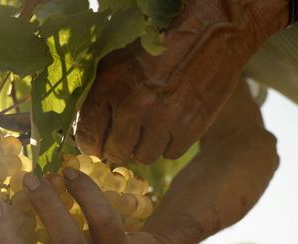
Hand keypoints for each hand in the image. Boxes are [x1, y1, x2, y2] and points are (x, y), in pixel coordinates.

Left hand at [76, 0, 287, 163]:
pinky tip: (169, 127)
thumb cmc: (159, 45)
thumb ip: (98, 96)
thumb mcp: (116, 62)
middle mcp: (135, 106)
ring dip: (143, 147)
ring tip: (148, 129)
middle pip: (115, 152)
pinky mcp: (190, 127)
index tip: (95, 145)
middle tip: (122, 140)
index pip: (87, 136)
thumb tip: (86, 130)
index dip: (89, 145)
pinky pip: (170, 154)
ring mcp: (164, 119)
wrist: (211, 32)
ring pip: (143, 157)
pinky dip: (168, 145)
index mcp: (112, 87)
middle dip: (115, 149)